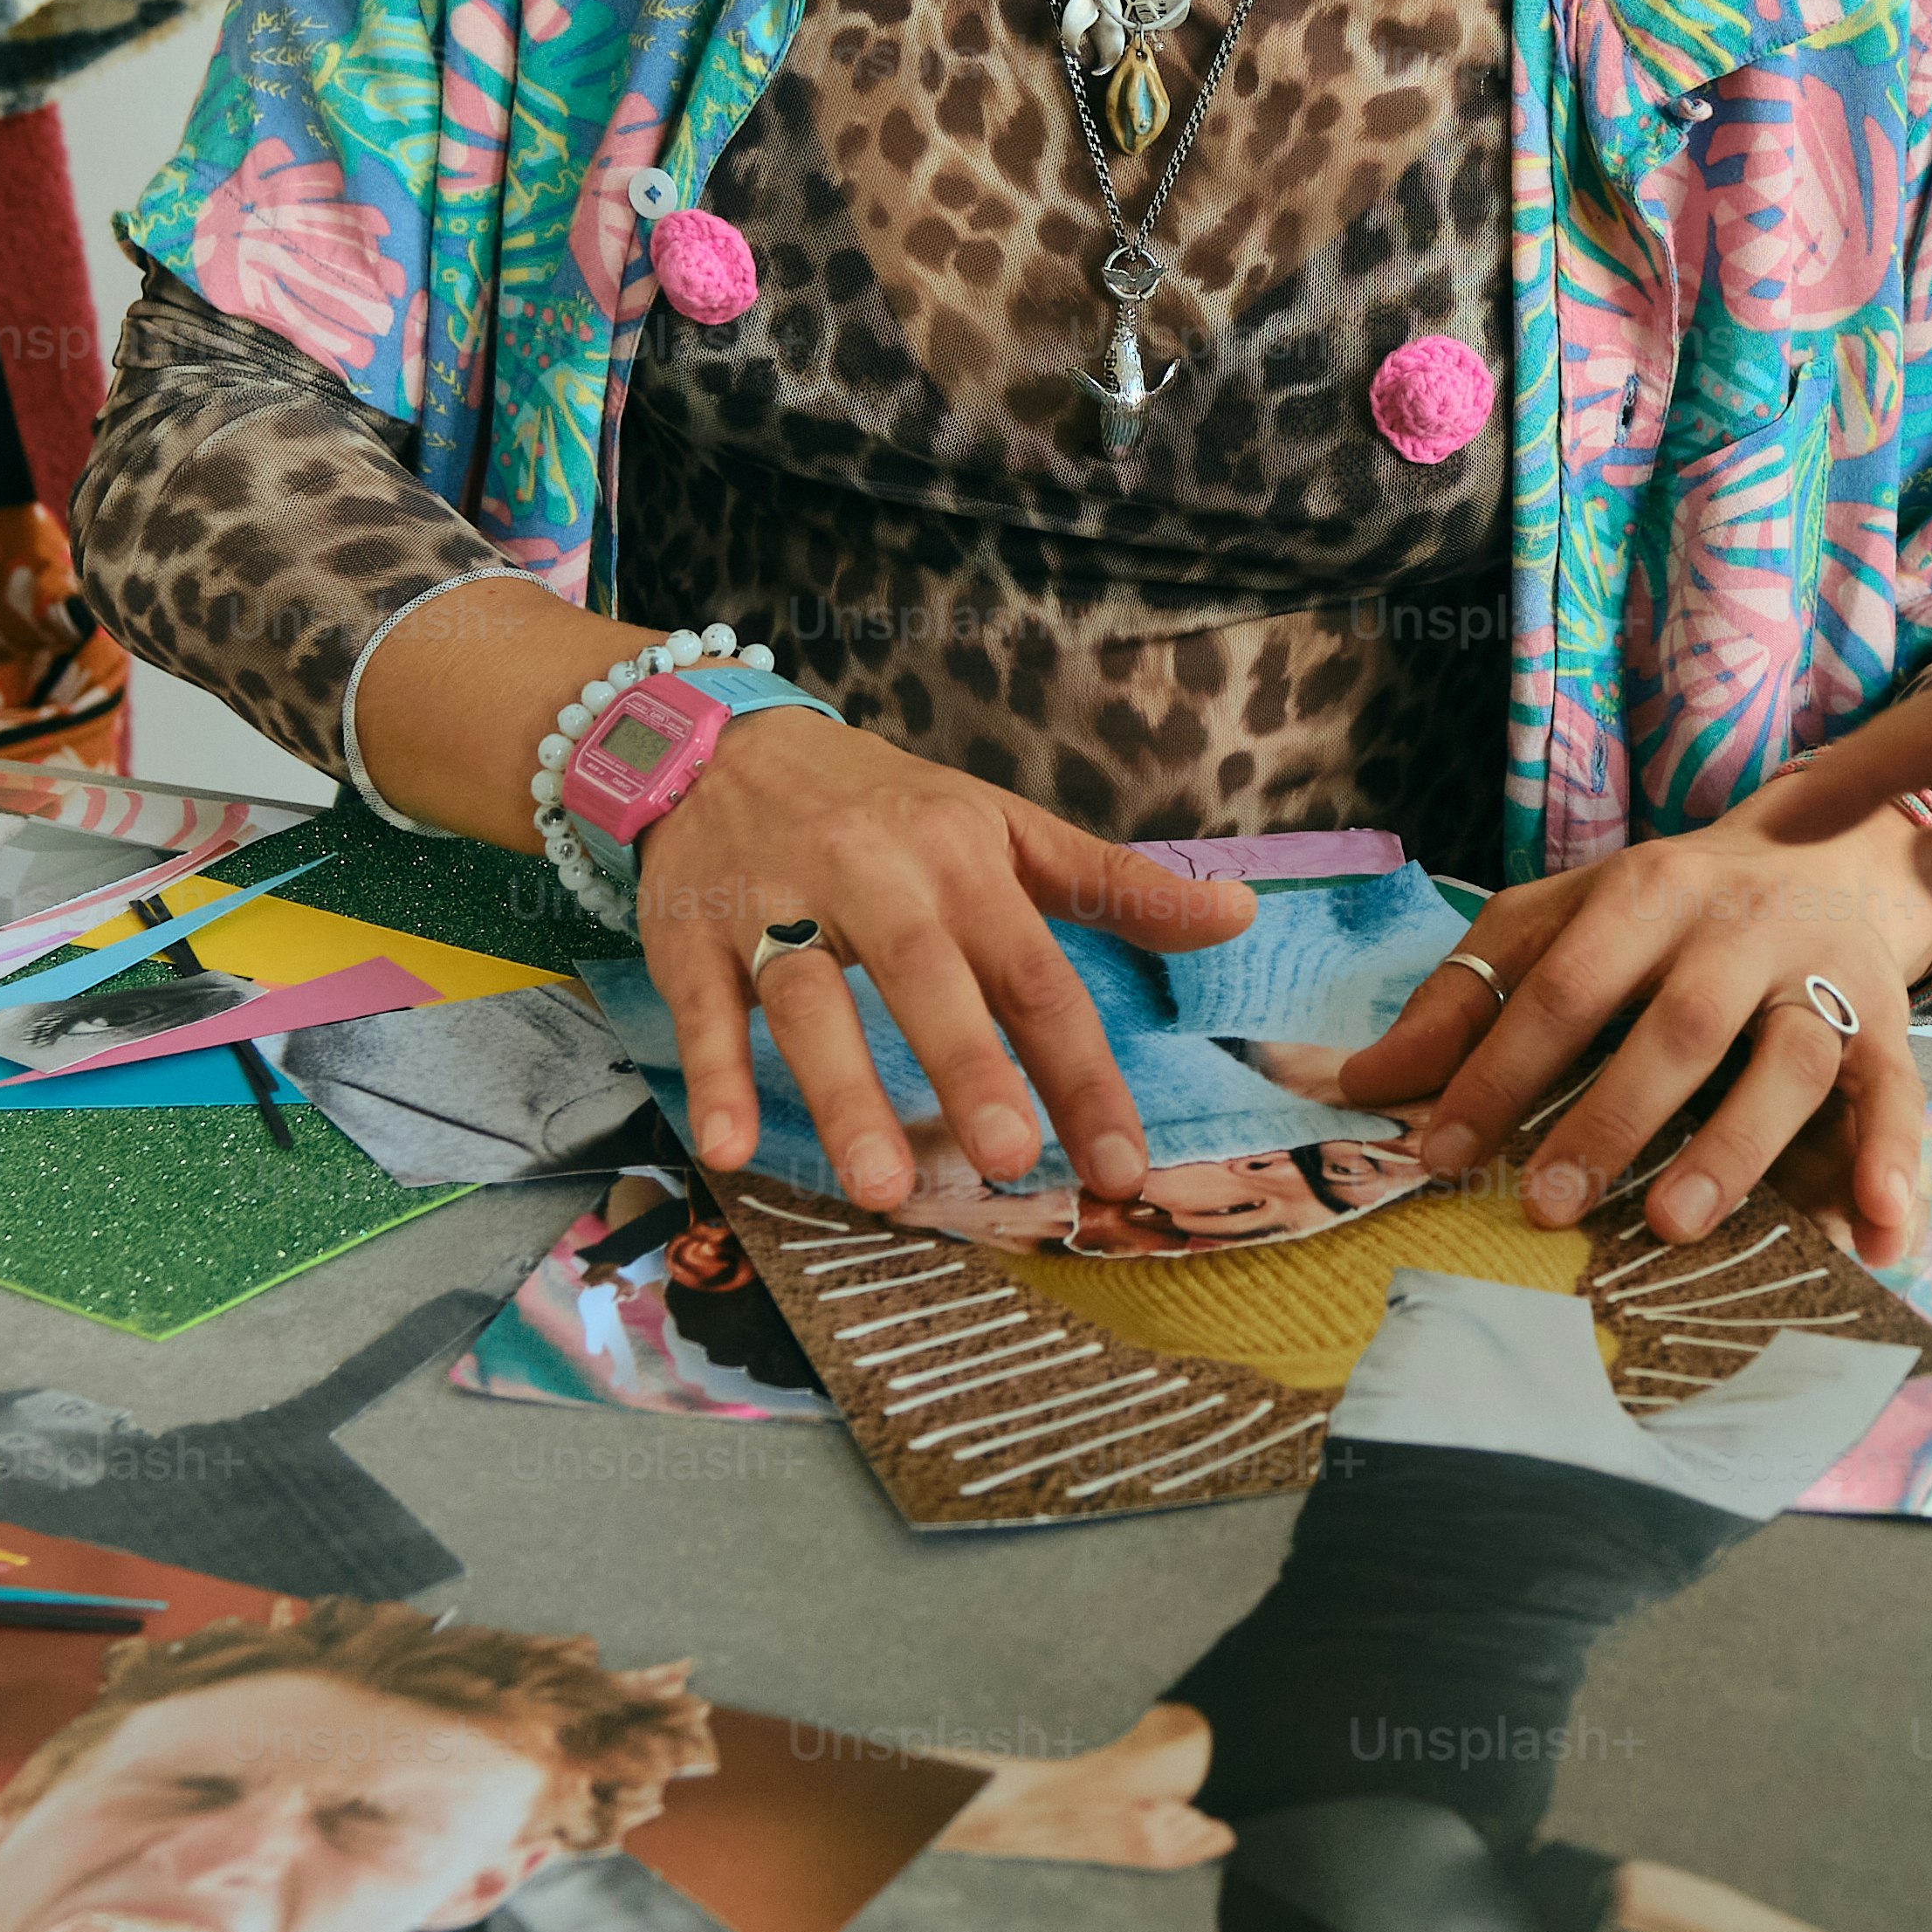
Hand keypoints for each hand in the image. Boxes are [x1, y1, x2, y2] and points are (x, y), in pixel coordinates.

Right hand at [633, 711, 1252, 1209]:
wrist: (722, 743)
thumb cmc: (887, 804)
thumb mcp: (1004, 827)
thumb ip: (1115, 882)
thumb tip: (1238, 914)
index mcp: (960, 859)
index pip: (1035, 972)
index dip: (1080, 1069)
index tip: (1121, 1163)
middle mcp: (874, 876)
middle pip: (926, 976)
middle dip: (968, 1068)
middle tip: (1010, 1160)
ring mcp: (775, 904)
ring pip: (809, 998)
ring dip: (842, 1093)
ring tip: (881, 1188)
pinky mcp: (693, 931)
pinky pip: (704, 1006)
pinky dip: (711, 1074)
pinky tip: (726, 1148)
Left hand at [1336, 803, 1931, 1262]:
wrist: (1822, 852)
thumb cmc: (1661, 911)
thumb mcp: (1555, 922)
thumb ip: (1465, 996)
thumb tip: (1359, 1085)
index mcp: (1646, 891)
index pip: (1565, 985)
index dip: (1500, 1069)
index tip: (1440, 1152)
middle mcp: (1740, 927)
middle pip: (1680, 1024)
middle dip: (1612, 1116)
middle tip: (1547, 1203)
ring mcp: (1821, 977)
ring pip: (1791, 1062)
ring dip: (1736, 1148)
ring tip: (1673, 1224)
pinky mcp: (1887, 1027)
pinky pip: (1898, 1096)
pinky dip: (1894, 1164)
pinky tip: (1875, 1233)